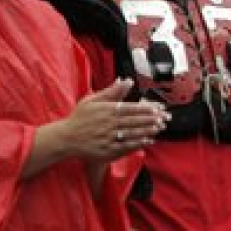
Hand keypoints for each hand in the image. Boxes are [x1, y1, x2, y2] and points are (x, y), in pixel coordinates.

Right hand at [46, 78, 168, 160]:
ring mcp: (108, 137)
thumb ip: (111, 91)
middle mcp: (109, 124)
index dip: (146, 108)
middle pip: (134, 120)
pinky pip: (126, 146)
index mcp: (106, 110)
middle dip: (152, 118)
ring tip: (160, 127)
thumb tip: (126, 80)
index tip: (159, 107)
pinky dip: (139, 143)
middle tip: (166, 117)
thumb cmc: (80, 118)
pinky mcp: (107, 150)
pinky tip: (149, 140)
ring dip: (148, 130)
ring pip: (132, 133)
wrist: (65, 139)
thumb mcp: (92, 100)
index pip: (131, 108)